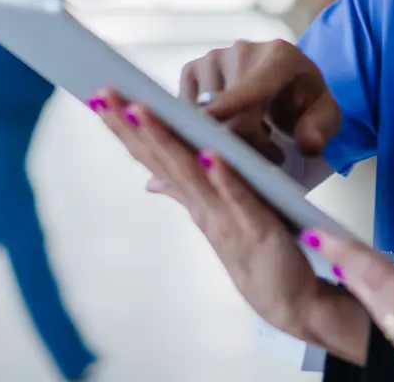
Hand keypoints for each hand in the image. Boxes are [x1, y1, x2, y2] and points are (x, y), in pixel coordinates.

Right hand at [91, 90, 367, 360]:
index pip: (154, 158)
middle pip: (162, 161)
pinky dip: (224, 177)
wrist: (292, 300)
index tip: (101, 96)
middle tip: (103, 93)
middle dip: (132, 127)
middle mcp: (203, 208)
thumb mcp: (217, 217)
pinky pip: (239, 199)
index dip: (126, 129)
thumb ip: (187, 194)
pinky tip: (210, 154)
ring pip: (192, 175)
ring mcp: (226, 220)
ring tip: (143, 110)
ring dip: (167, 142)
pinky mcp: (258, 229)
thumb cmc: (257, 251)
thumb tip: (151, 178)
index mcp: (195, 199)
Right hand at [179, 40, 340, 162]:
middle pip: (229, 111)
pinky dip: (202, 129)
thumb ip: (321, 129)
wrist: (287, 84)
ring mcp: (213, 57)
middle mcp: (242, 49)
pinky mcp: (192, 70)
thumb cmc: (305, 103)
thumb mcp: (326, 116)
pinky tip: (229, 128)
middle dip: (245, 144)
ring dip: (224, 139)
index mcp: (281, 56)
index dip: (234, 102)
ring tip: (254, 137)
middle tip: (270, 156)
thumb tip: (309, 144)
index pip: (256, 85)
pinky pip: (186, 112)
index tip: (212, 117)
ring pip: (204, 114)